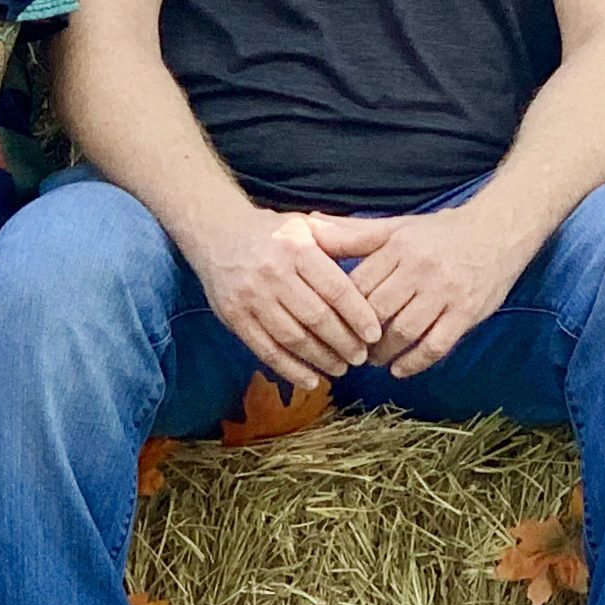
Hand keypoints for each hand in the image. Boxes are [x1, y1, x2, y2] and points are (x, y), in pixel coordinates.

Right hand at [193, 208, 384, 388]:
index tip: (374, 334)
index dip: (358, 315)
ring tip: (341, 368)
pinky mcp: (234, 317)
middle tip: (362, 357)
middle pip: (316, 317)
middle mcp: (273, 273)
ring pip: (292, 338)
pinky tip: (311, 380)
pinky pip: (266, 350)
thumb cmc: (273, 232)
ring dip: (321, 359)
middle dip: (343, 342)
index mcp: (297, 248)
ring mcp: (251, 297)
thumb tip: (387, 242)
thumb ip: (346, 238)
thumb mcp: (309, 225)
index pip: (336, 288)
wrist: (217, 232)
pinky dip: (290, 369)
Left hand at [308, 205, 536, 380]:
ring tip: (371, 360)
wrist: (498, 231)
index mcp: (399, 246)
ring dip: (383, 353)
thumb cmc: (440, 232)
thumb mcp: (396, 227)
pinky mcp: (467, 313)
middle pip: (377, 312)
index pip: (358, 285)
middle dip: (357, 336)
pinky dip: (414, 362)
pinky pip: (436, 346)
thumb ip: (353, 233)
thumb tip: (310, 227)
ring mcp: (446, 292)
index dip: (339, 309)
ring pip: (404, 332)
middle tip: (345, 350)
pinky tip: (399, 369)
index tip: (329, 325)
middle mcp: (421, 269)